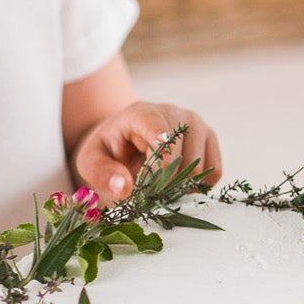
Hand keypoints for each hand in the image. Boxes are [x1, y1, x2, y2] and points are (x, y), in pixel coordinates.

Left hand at [72, 102, 221, 203]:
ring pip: (198, 170)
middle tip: (145, 191)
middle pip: (179, 160)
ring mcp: (196, 124)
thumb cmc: (110, 149)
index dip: (163, 152)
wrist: (128, 139)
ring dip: (179, 187)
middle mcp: (174, 113)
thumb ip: (101, 172)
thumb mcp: (91, 160)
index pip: (159, 129)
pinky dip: (197, 187)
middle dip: (162, 184)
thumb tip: (124, 187)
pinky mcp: (210, 140)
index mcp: (142, 113)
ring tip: (159, 183)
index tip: (162, 169)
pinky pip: (212, 174)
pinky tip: (178, 182)